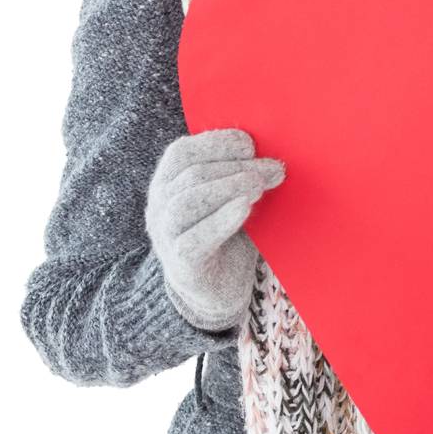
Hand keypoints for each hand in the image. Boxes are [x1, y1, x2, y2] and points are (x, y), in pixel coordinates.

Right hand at [145, 128, 284, 330]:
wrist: (217, 290)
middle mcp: (159, 208)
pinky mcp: (182, 265)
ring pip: (187, 202)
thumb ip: (239, 175)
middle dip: (236, 167)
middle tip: (273, 168)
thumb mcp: (229, 198)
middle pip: (192, 176)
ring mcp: (166, 237)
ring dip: (228, 187)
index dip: (214, 143)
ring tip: (259, 186)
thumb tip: (270, 155)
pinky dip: (222, 219)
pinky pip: (195, 239)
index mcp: (167, 184)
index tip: (250, 144)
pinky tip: (245, 207)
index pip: (180, 153)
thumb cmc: (226, 235)